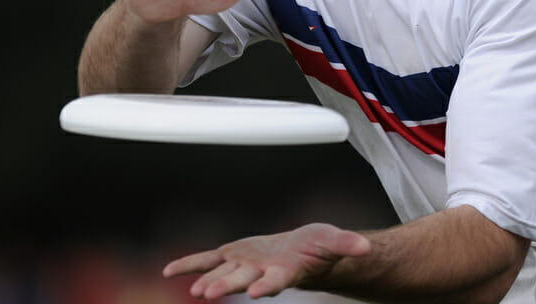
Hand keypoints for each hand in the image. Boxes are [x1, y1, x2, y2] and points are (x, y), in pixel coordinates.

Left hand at [163, 223, 370, 299]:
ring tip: (196, 291)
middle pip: (243, 280)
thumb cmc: (319, 248)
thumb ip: (348, 245)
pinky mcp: (232, 256)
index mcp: (287, 271)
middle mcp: (262, 273)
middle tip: (209, 294)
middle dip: (227, 286)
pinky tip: (169, 272)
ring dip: (210, 280)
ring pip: (224, 273)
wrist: (301, 252)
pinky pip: (207, 260)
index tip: (259, 291)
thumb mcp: (335, 242)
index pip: (277, 280)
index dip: (268, 285)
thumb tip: (366, 248)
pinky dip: (189, 265)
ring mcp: (245, 266)